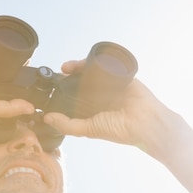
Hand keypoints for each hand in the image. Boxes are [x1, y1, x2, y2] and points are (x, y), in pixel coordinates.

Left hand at [42, 59, 186, 163]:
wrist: (146, 122)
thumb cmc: (120, 130)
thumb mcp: (89, 129)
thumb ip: (68, 125)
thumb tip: (47, 118)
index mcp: (93, 109)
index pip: (74, 96)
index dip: (62, 91)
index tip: (49, 87)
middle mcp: (100, 96)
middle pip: (80, 81)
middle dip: (68, 76)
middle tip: (57, 73)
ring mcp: (110, 84)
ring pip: (91, 72)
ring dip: (78, 67)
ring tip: (66, 67)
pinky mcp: (120, 75)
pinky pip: (105, 65)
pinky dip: (94, 62)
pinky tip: (82, 63)